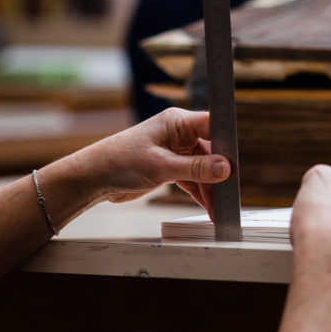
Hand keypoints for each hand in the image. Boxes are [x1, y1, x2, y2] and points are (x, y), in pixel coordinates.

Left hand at [83, 107, 230, 215]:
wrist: (94, 177)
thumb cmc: (120, 161)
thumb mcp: (162, 166)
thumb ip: (196, 168)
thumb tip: (225, 168)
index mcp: (177, 122)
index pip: (212, 125)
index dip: (227, 144)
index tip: (236, 166)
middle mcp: (178, 134)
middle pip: (211, 151)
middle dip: (219, 174)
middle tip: (228, 196)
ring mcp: (174, 151)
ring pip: (202, 168)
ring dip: (210, 189)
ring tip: (217, 209)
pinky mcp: (169, 167)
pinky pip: (191, 178)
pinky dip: (199, 192)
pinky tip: (207, 206)